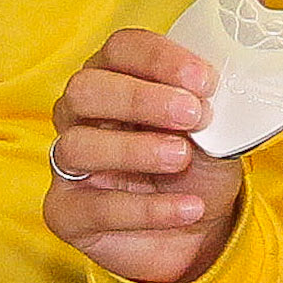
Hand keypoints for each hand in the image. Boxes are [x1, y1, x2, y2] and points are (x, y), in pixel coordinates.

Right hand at [44, 27, 246, 282]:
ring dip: (135, 149)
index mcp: (115, 79)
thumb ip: (207, 107)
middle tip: (191, 115)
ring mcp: (69, 164)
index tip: (203, 79)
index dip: (158, 59)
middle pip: (85, 89)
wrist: (200, 234)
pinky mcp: (67, 212)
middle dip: (138, 98)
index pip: (120, 49)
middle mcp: (82, 115)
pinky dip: (147, 209)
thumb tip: (210, 93)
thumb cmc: (198, 169)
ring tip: (181, 158)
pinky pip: (94, 207)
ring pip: (78, 145)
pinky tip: (187, 208)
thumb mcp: (215, 132)